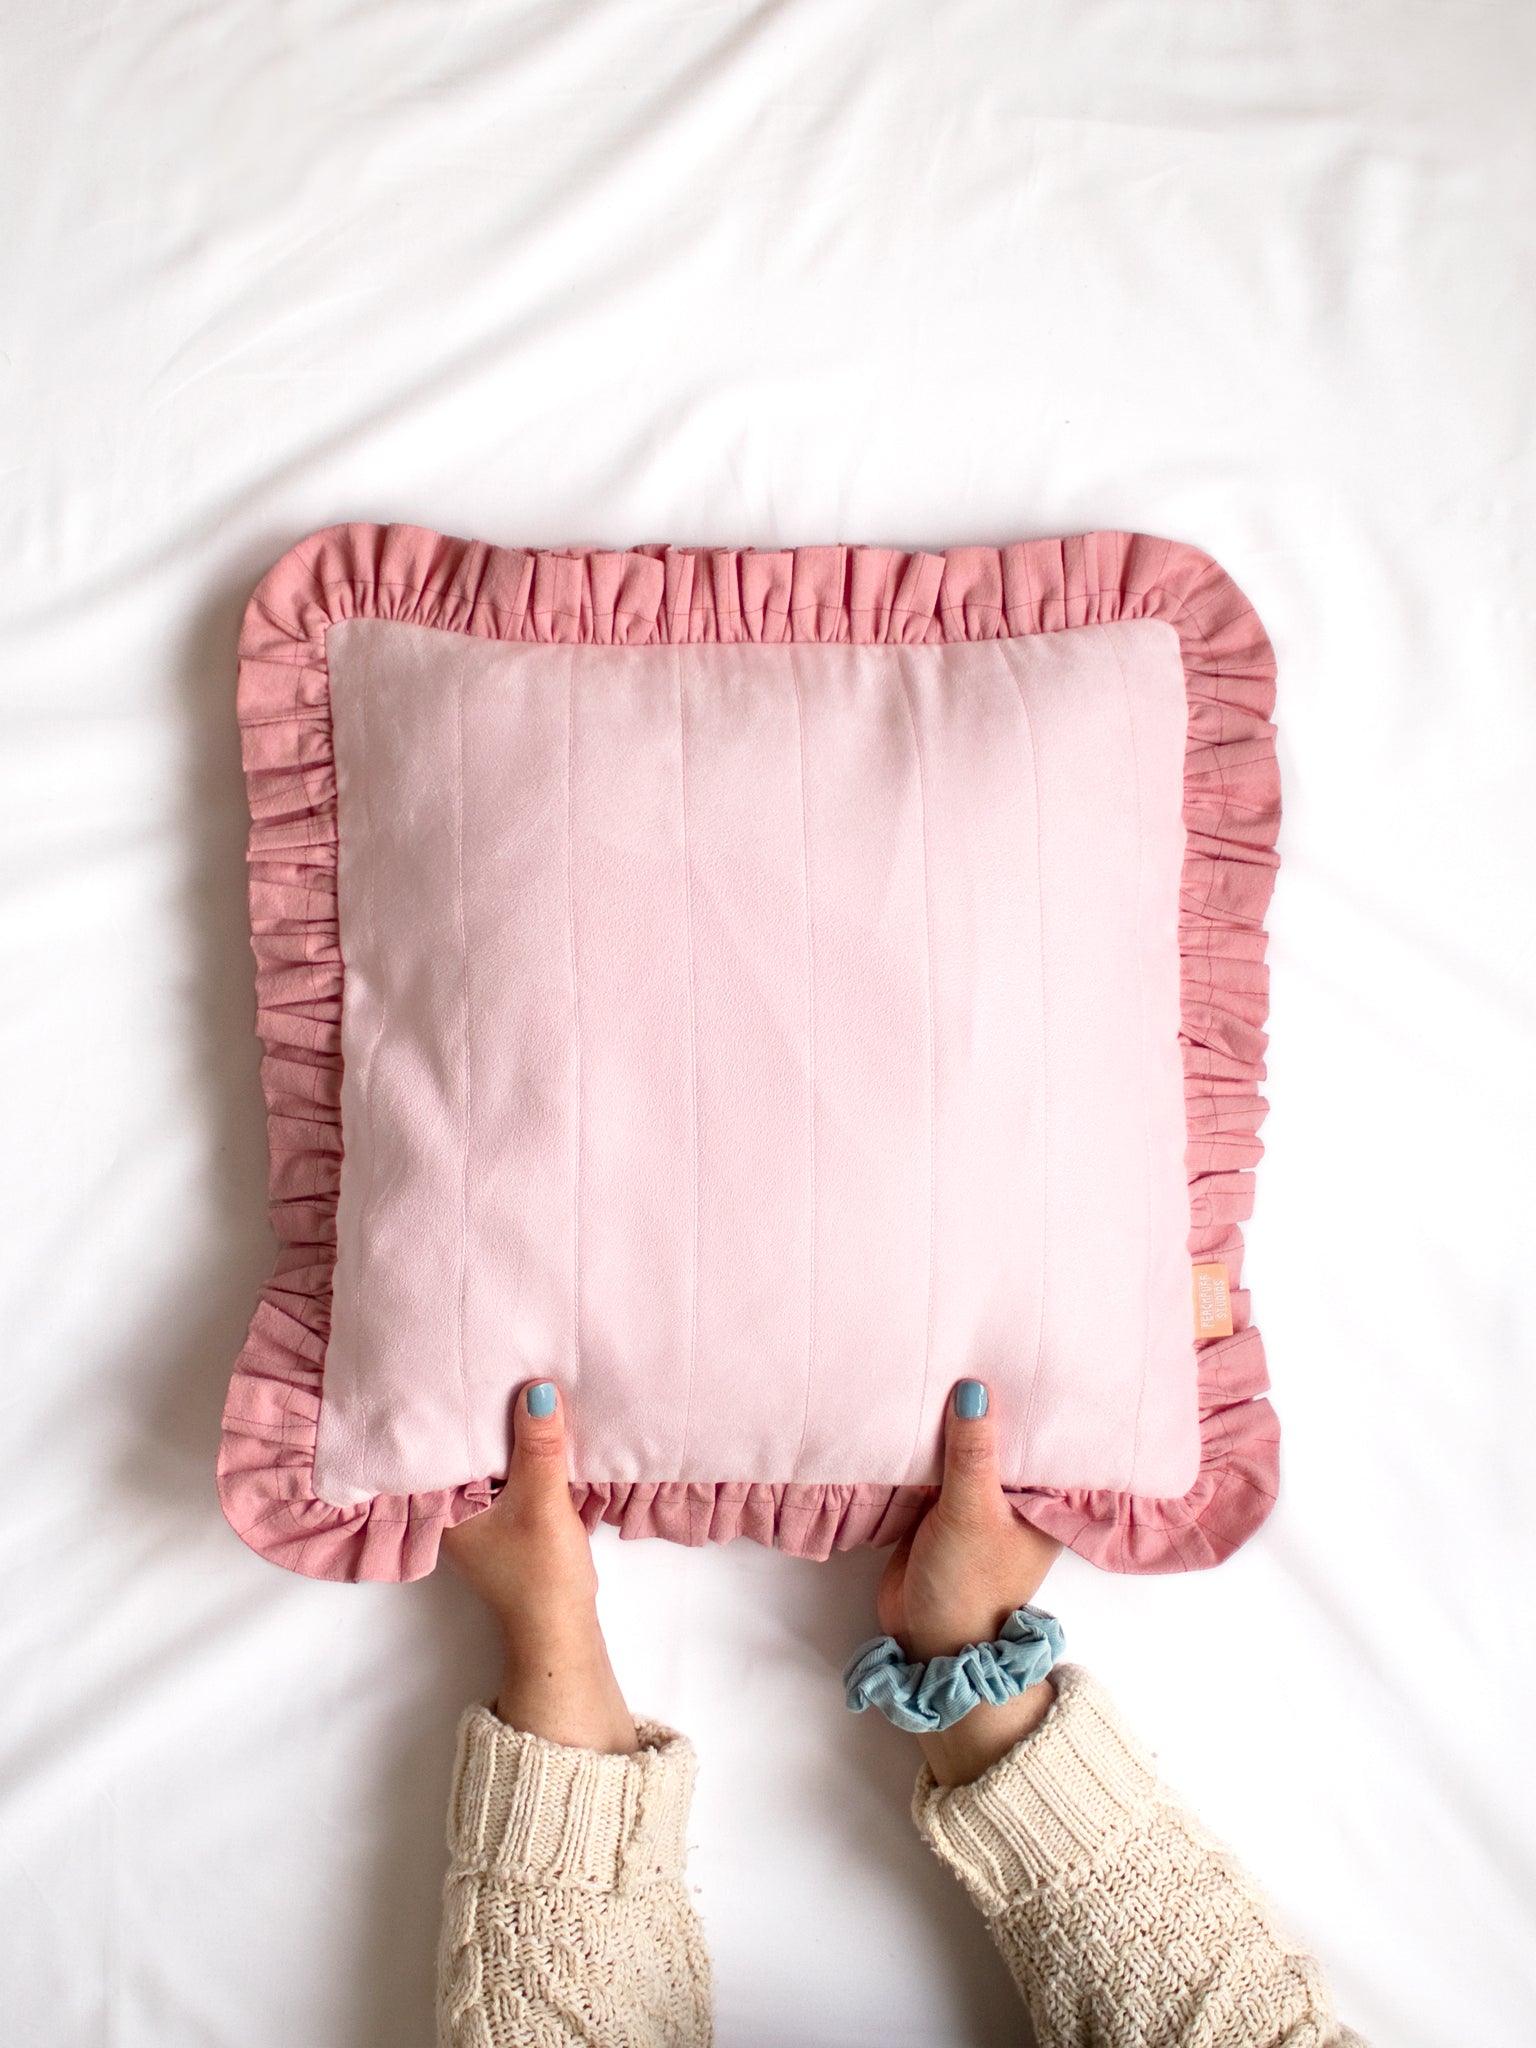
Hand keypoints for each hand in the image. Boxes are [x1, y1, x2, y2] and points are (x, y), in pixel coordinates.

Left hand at [440, 1381, 637, 1753]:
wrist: (562, 1628)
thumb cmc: (541, 1572)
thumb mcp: (542, 1502)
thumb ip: (539, 1448)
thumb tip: (537, 1389)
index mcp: (443, 1507)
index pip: (433, 1446)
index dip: (444, 1407)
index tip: (452, 1365)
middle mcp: (451, 1510)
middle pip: (462, 1449)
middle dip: (478, 1413)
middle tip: (489, 1358)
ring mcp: (477, 1517)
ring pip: (487, 1461)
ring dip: (503, 1432)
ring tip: (513, 1378)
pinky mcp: (503, 1520)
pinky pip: (506, 1473)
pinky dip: (518, 1453)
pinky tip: (534, 1425)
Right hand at [876, 1380, 1062, 1786]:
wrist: (927, 1640)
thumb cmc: (968, 1584)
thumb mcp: (973, 1513)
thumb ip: (973, 1452)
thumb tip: (974, 1388)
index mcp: (1039, 1500)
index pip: (1043, 1435)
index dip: (1034, 1395)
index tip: (1025, 1343)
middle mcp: (1011, 1496)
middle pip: (999, 1436)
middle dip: (984, 1399)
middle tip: (974, 1330)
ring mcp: (972, 1501)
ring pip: (961, 1446)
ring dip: (947, 1417)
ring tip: (940, 1350)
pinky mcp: (935, 1508)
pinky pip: (930, 1463)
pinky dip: (921, 1440)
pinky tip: (909, 1399)